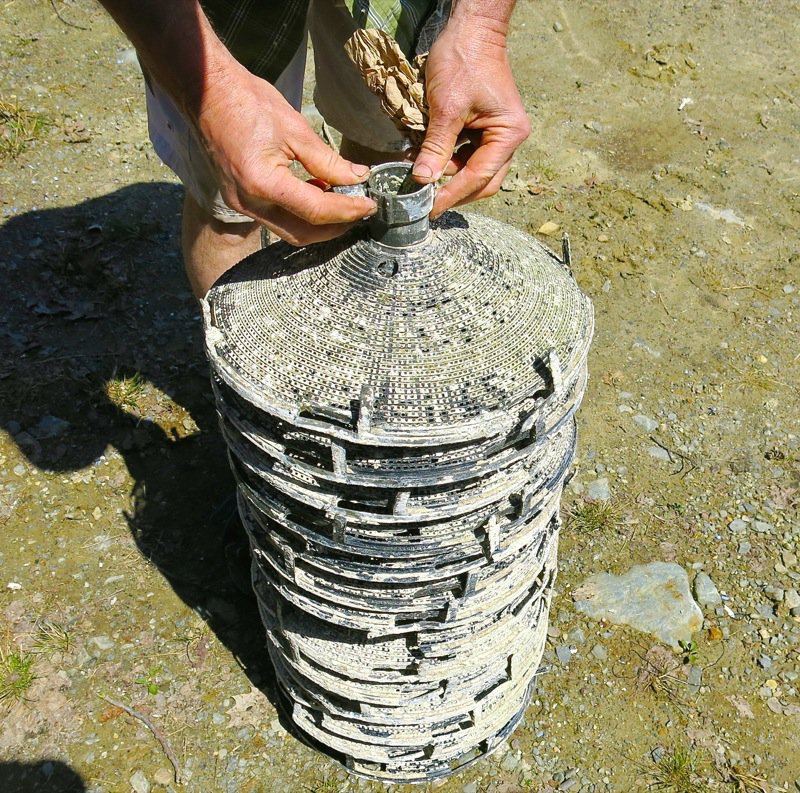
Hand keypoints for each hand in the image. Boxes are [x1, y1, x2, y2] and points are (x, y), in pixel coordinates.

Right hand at [196, 63, 376, 244]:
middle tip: (358, 211)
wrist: (207, 92)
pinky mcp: (239, 199)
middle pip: (301, 233)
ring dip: (317, 223)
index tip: (369, 205)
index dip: (347, 211)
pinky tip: (317, 192)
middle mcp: (249, 202)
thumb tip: (356, 177)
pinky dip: (299, 212)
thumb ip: (328, 161)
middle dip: (334, 227)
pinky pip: (276, 218)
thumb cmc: (247, 102)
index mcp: (263, 183)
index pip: (315, 211)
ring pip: (288, 230)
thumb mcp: (295, 128)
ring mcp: (241, 204)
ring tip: (341, 201)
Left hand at [411, 18, 529, 216]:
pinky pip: (468, 155)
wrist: (470, 29)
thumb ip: (436, 147)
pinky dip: (450, 162)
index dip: (453, 195)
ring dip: (450, 177)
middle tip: (428, 201)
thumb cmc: (464, 61)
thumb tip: (423, 180)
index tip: (430, 208)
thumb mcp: (446, 108)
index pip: (479, 177)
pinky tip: (430, 162)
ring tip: (424, 178)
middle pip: (483, 181)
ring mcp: (498, 134)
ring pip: (475, 171)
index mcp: (509, 134)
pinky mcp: (484, 129)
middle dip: (456, 192)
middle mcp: (509, 139)